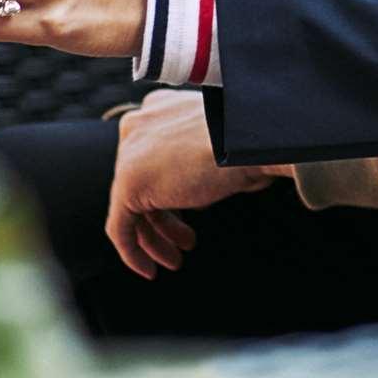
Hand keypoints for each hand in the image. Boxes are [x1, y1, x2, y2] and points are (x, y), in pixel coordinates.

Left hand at [103, 90, 285, 279]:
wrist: (256, 137)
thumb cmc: (254, 139)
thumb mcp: (227, 140)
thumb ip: (208, 155)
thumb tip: (215, 184)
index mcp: (160, 107)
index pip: (153, 157)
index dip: (169, 191)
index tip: (188, 215)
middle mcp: (139, 124)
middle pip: (142, 182)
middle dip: (165, 219)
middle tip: (185, 241)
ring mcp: (129, 152)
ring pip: (132, 206)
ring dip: (154, 238)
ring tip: (175, 259)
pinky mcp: (127, 183)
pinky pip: (120, 226)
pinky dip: (132, 252)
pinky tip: (149, 270)